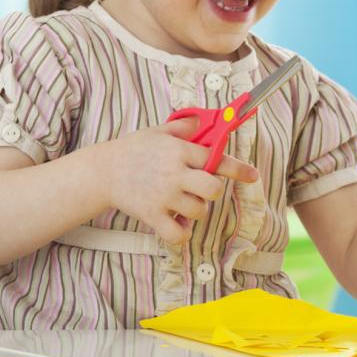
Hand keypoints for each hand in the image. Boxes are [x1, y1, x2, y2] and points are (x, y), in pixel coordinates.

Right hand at [106, 118, 258, 244]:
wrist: (104, 171)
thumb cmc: (132, 150)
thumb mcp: (156, 132)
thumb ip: (181, 127)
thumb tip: (201, 122)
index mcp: (178, 150)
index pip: (215, 159)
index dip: (238, 168)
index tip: (252, 175)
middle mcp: (174, 173)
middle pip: (213, 189)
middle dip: (212, 191)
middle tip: (200, 189)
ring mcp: (164, 196)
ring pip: (199, 212)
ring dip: (196, 210)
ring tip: (182, 203)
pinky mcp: (152, 215)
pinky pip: (178, 234)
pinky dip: (182, 233)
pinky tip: (177, 223)